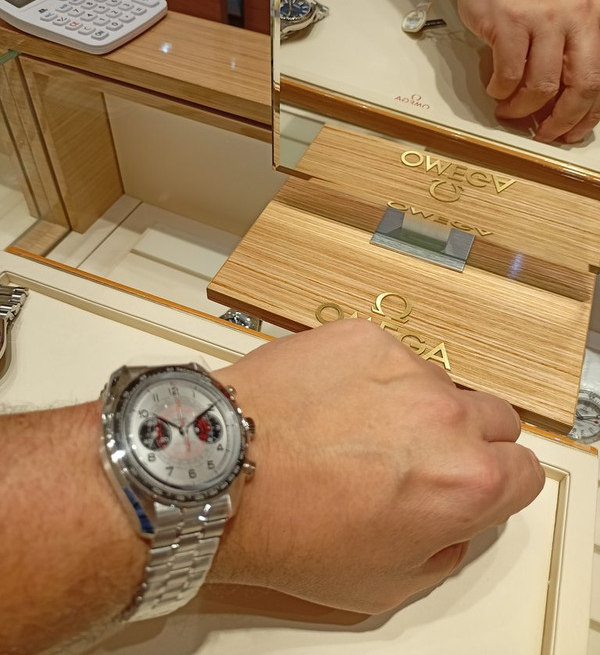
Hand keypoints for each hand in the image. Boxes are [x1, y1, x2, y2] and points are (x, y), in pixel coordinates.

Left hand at [208, 319, 544, 613]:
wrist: (220, 474)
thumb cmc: (289, 532)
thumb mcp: (385, 584)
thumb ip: (444, 549)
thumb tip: (451, 521)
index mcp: (466, 481)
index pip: (527, 471)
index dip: (500, 485)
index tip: (473, 486)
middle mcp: (445, 414)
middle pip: (495, 418)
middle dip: (469, 442)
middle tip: (418, 459)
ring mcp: (403, 367)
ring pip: (439, 384)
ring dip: (415, 407)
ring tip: (356, 431)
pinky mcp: (362, 336)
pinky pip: (391, 357)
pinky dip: (373, 377)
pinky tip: (331, 403)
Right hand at [452, 0, 599, 143]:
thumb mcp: (565, 17)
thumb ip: (570, 56)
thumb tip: (560, 109)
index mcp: (596, 18)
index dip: (585, 116)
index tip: (568, 133)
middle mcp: (578, 16)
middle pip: (580, 85)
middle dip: (561, 120)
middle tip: (543, 133)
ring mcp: (544, 18)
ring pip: (541, 85)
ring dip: (522, 108)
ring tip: (509, 111)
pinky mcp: (511, 22)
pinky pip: (508, 74)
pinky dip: (501, 91)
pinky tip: (496, 91)